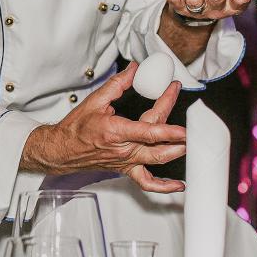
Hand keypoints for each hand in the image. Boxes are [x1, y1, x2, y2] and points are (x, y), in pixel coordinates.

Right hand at [21, 62, 185, 192]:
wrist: (62, 150)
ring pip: (158, 161)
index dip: (169, 124)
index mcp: (117, 132)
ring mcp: (126, 162)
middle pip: (159, 143)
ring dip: (178, 153)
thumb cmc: (76, 128)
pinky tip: (178, 185)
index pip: (150, 130)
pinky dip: (164, 186)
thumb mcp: (95, 100)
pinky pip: (147, 182)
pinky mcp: (126, 169)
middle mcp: (124, 150)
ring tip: (193, 144)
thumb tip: (134, 70)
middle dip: (179, 134)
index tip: (182, 116)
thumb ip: (118, 84)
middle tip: (193, 122)